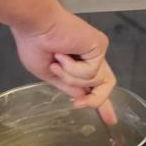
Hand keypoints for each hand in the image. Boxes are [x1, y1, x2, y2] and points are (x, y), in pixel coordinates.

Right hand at [11, 5, 117, 124]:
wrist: (35, 24)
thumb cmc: (34, 44)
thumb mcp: (48, 73)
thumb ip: (68, 85)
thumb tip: (82, 97)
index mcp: (79, 61)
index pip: (97, 84)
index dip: (103, 102)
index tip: (110, 120)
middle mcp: (92, 56)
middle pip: (105, 85)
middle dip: (96, 100)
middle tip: (78, 104)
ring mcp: (97, 51)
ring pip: (94, 82)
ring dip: (71, 78)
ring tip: (57, 61)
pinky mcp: (99, 47)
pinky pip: (91, 73)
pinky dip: (73, 69)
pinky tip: (63, 54)